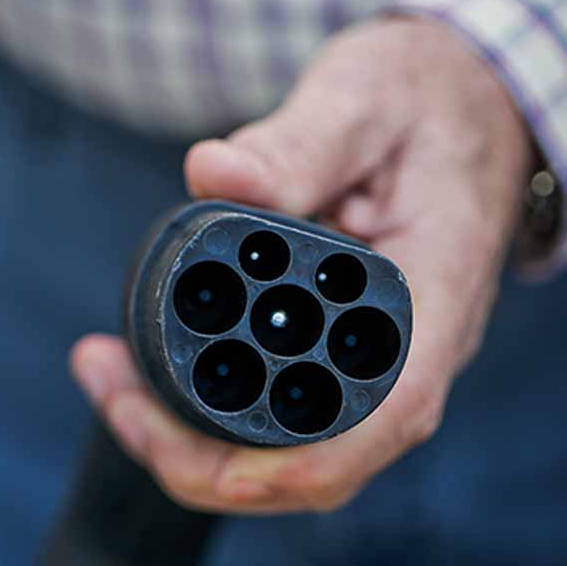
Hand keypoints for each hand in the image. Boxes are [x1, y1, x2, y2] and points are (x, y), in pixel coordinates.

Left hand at [72, 17, 532, 512]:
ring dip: (184, 435)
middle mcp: (407, 355)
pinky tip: (138, 368)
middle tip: (107, 386)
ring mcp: (370, 365)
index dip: (295, 464)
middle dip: (197, 453)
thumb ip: (295, 144)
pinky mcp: (334, 355)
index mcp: (432, 302)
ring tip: (104, 374)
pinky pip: (269, 410)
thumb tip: (211, 174)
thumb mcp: (363, 100)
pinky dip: (199, 404)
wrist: (462, 105)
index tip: (202, 462)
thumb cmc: (424, 101)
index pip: (383, 417)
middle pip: (310, 459)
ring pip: (280, 448)